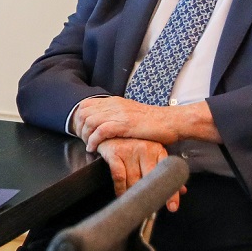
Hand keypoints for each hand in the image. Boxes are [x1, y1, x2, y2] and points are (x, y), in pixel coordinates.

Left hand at [73, 94, 211, 151]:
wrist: (172, 122)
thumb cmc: (154, 123)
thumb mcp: (130, 114)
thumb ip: (117, 116)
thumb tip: (103, 125)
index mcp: (114, 101)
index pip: (86, 104)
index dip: (79, 118)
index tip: (81, 131)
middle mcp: (114, 105)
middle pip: (84, 112)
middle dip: (79, 128)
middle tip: (84, 141)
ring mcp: (119, 114)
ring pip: (89, 121)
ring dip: (85, 135)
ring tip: (89, 146)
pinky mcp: (125, 124)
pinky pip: (101, 131)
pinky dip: (94, 141)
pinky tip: (94, 148)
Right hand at [95, 137, 184, 210]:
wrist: (110, 130)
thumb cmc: (133, 144)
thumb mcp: (151, 154)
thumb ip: (166, 172)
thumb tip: (182, 190)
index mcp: (158, 150)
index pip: (167, 174)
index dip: (171, 192)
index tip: (172, 207)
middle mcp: (145, 149)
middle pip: (151, 179)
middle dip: (151, 197)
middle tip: (151, 210)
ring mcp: (129, 151)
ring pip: (134, 180)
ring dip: (134, 195)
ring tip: (135, 204)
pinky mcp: (114, 153)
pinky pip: (119, 176)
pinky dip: (120, 189)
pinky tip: (121, 195)